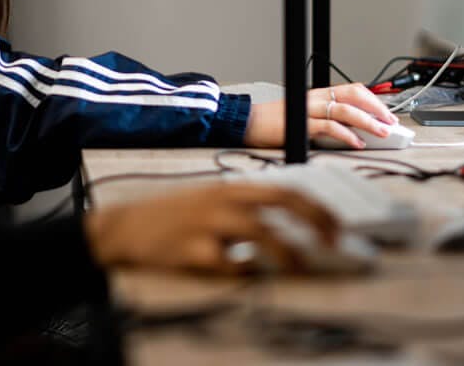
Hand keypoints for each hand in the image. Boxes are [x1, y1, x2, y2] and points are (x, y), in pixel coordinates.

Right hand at [84, 183, 336, 274]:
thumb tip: (288, 224)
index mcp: (229, 188)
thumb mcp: (210, 201)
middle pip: (280, 202)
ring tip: (298, 268)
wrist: (127, 228)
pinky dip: (245, 271)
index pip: (284, 190)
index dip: (316, 208)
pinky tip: (248, 274)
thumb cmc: (172, 217)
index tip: (336, 227)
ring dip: (286, 252)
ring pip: (260, 232)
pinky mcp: (192, 249)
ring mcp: (208, 224)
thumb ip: (244, 208)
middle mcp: (223, 201)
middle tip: (332, 243)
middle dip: (314, 221)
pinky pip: (229, 263)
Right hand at [243, 82, 399, 148]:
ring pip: (346, 110)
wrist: (247, 123)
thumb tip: (351, 130)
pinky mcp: (301, 124)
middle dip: (377, 108)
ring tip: (382, 132)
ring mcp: (308, 110)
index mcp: (316, 94)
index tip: (387, 113)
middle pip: (354, 95)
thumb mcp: (303, 115)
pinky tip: (357, 143)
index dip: (373, 99)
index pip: (352, 89)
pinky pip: (329, 127)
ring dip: (368, 122)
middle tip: (391, 122)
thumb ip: (325, 118)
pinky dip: (347, 135)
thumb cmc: (273, 122)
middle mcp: (315, 98)